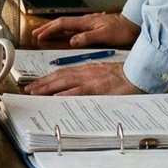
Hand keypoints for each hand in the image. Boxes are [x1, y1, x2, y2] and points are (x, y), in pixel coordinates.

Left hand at [25, 61, 142, 95]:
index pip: (62, 73)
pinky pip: (80, 91)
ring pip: (65, 82)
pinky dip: (67, 93)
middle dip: (42, 83)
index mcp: (86, 70)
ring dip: (48, 87)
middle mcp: (86, 73)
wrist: (139, 75)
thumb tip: (73, 91)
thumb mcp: (102, 76)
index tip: (36, 84)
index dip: (47, 78)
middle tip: (28, 89)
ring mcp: (92, 81)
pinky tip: (57, 97)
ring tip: (35, 93)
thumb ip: (88, 81)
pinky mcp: (99, 89)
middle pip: (59, 77)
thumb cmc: (123, 77)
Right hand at [30, 11, 140, 48]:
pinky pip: (73, 29)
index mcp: (86, 22)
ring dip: (54, 29)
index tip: (39, 36)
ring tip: (44, 34)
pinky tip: (63, 36)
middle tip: (35, 34)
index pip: (63, 24)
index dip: (50, 30)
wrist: (134, 25)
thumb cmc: (122, 30)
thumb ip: (88, 37)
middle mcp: (85, 21)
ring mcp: (88, 23)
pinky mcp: (92, 27)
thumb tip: (72, 40)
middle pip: (61, 23)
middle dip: (47, 28)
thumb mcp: (105, 35)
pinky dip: (64, 32)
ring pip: (66, 25)